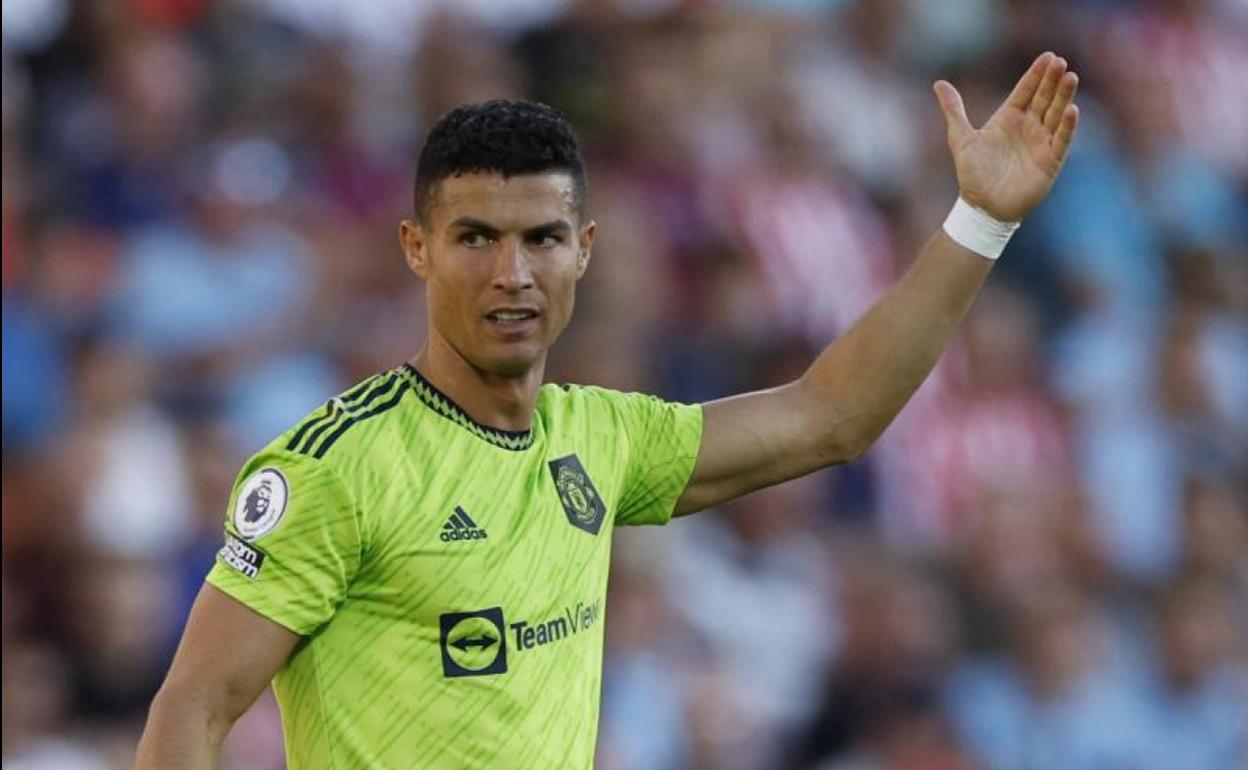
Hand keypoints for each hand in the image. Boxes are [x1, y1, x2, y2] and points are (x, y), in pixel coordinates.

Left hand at [934, 52, 1079, 221]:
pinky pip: (1061, 140)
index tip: (1048, 56)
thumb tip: (938, 83)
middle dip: (1053, 80)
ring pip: (1056, 114)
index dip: (1036, 74)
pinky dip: (1067, 126)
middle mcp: (1028, 127)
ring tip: (1071, 77)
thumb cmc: (972, 174)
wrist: (982, 207)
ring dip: (1064, 97)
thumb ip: (953, 110)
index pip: (1026, 91)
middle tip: (1061, 62)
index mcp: (1008, 119)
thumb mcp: (960, 138)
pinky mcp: (1050, 160)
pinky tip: (1072, 110)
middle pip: (1044, 98)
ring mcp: (1041, 142)